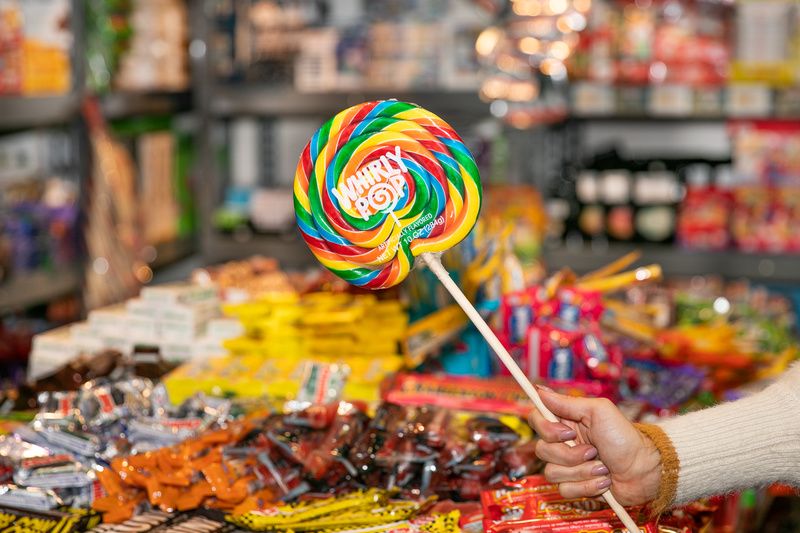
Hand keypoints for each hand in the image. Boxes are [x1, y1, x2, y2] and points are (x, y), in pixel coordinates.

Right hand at [528, 386, 660, 505]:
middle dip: (570, 454)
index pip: (536, 420)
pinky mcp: (576, 486)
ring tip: (603, 467)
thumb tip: (539, 390)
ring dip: (582, 471)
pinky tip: (604, 480)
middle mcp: (564, 443)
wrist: (645, 470)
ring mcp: (569, 466)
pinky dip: (587, 486)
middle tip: (594, 451)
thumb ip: (567, 402)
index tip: (568, 433)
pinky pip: (565, 490)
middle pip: (542, 450)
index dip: (546, 429)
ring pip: (552, 472)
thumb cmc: (625, 438)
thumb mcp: (599, 411)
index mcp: (567, 422)